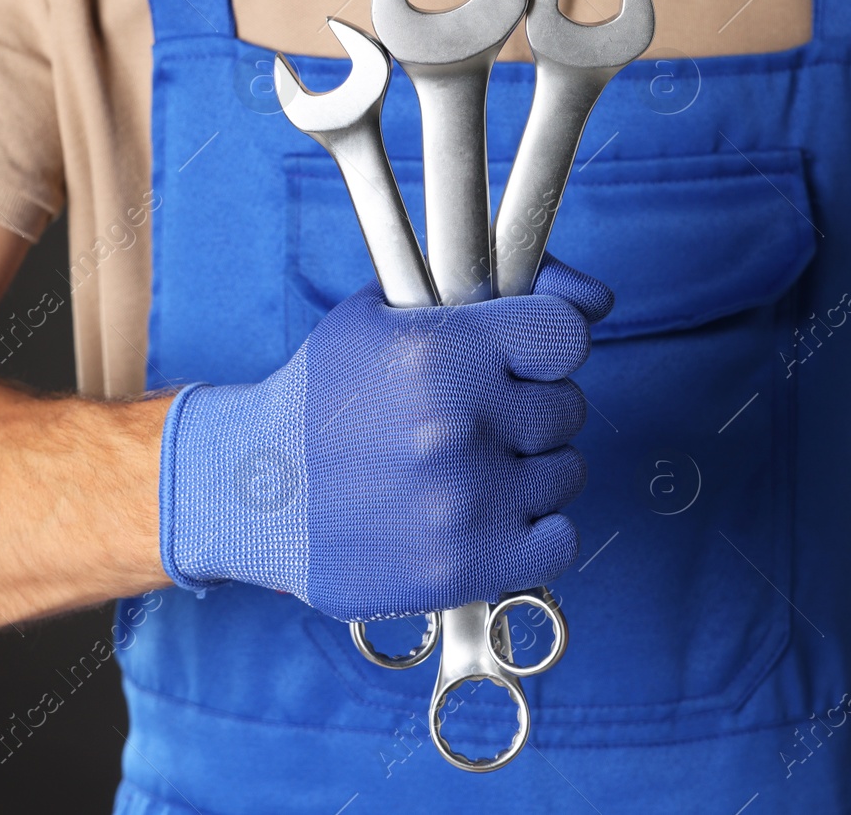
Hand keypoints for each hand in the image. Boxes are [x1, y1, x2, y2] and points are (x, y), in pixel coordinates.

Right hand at [159, 257, 612, 620]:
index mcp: (438, 351)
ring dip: (527, 470)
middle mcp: (457, 424)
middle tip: (473, 418)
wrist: (255, 494)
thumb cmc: (323, 397)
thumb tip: (595, 297)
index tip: (519, 360)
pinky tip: (486, 515)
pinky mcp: (467, 566)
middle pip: (568, 406)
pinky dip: (533, 531)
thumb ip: (494, 285)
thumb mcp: (385, 311)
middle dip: (527, 409)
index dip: (545, 346)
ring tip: (465, 468)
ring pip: (565, 472)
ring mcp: (467, 501)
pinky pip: (560, 540)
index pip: (564, 335)